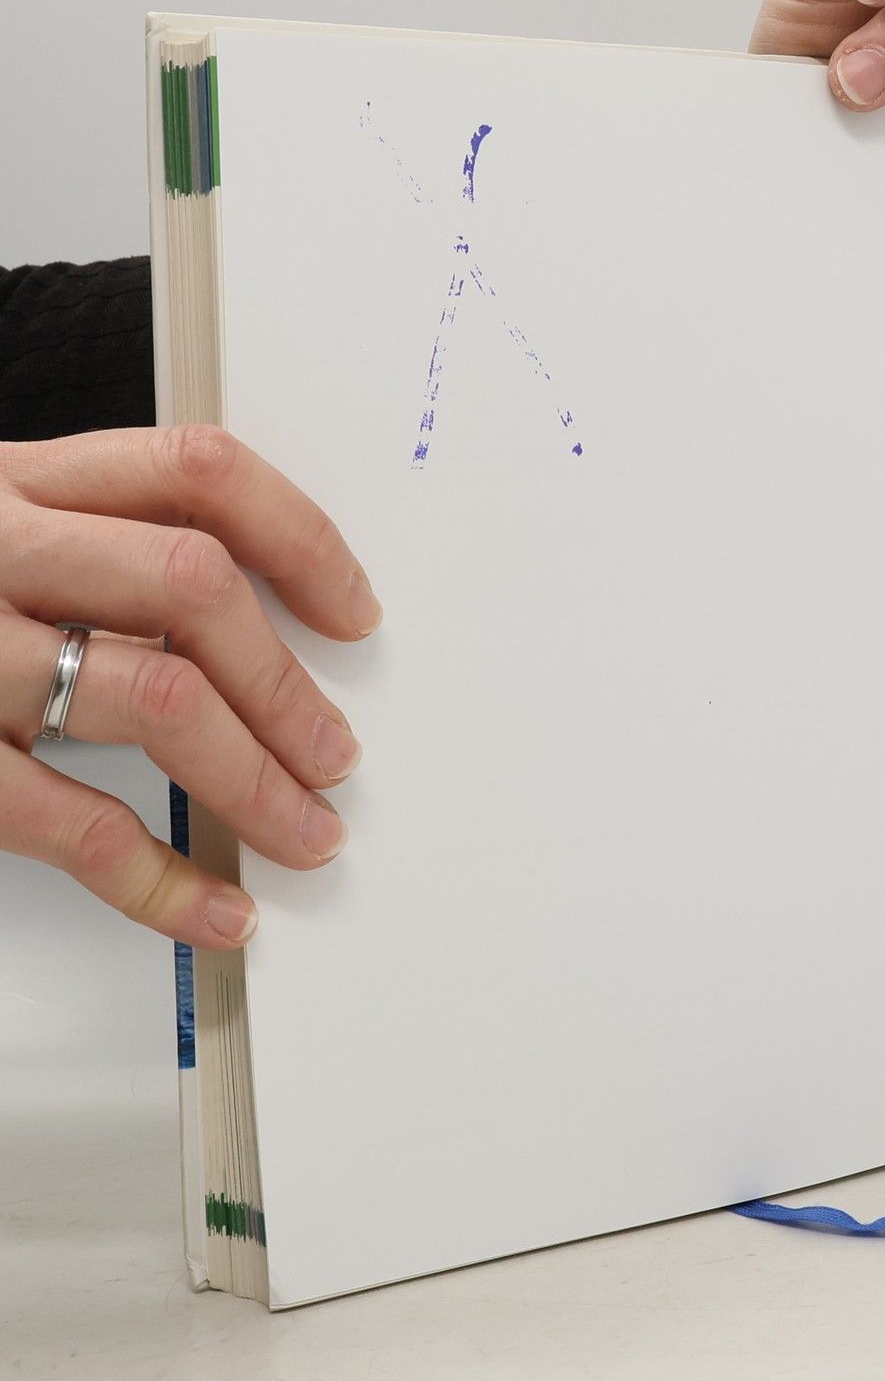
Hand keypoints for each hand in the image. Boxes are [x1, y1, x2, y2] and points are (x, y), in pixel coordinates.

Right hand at [0, 426, 379, 947]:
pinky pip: (67, 822)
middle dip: (286, 683)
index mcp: (14, 483)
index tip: (355, 612)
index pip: (195, 470)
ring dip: (256, 781)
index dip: (300, 537)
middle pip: (192, 587)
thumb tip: (251, 626)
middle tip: (337, 756)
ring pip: (154, 699)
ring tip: (307, 833)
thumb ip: (86, 545)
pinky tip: (212, 910)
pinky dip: (159, 878)